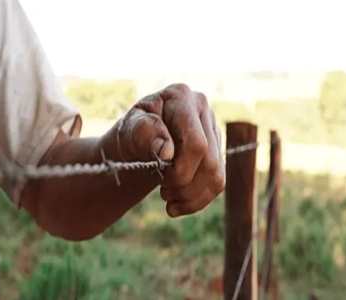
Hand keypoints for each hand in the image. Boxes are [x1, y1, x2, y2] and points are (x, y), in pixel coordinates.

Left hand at [117, 83, 224, 217]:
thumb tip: (167, 151)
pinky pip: (218, 182)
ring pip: (217, 175)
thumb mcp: (128, 131)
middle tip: (163, 191)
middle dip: (184, 185)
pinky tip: (178, 205)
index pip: (195, 143)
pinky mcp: (216, 149)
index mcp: (181, 97)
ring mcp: (213, 129)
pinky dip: (198, 200)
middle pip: (209, 161)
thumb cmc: (131, 134)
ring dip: (191, 196)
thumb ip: (143, 134)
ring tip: (168, 198)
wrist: (137, 142)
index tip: (158, 173)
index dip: (180, 168)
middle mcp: (203, 109)